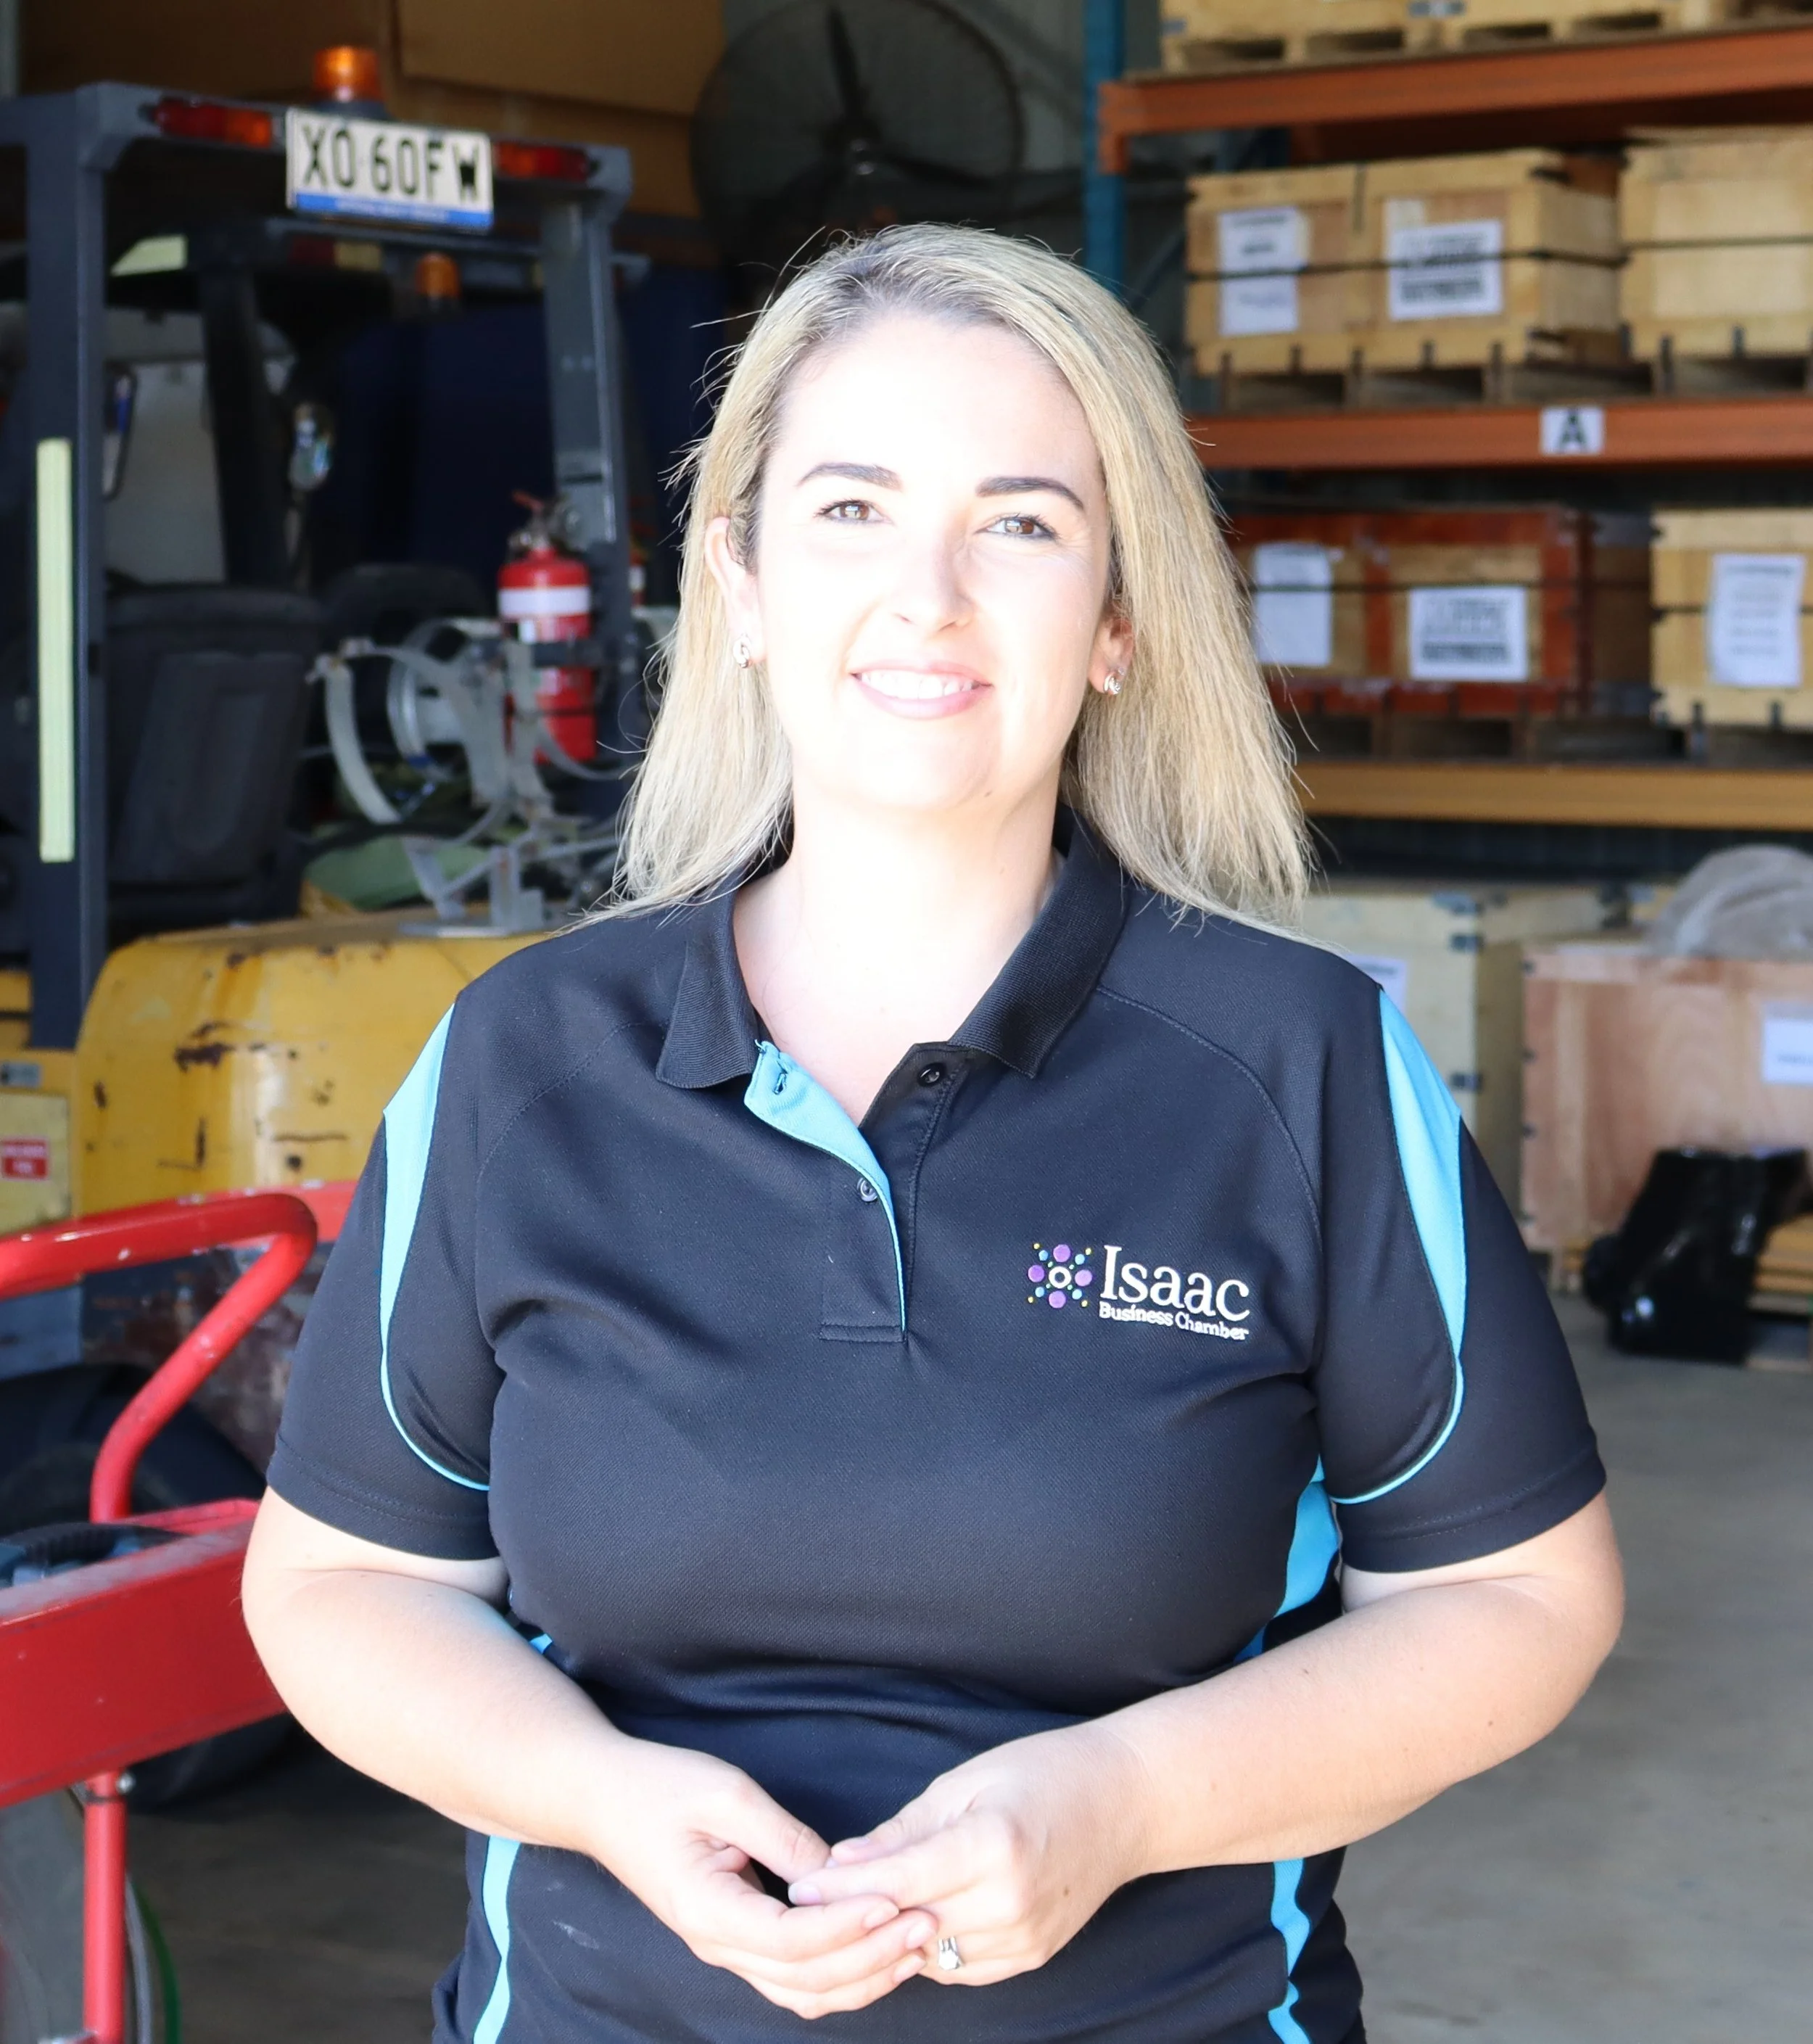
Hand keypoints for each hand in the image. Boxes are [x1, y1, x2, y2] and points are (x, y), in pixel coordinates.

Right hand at [588, 1736, 936, 2018]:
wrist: (601, 1799)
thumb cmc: (658, 1787)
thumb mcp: (725, 1795)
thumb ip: (783, 1837)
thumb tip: (838, 1872)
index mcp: (708, 1910)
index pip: (791, 1941)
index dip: (848, 1927)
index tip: (895, 1901)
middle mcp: (716, 1943)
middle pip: (804, 1979)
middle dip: (872, 1957)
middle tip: (928, 1922)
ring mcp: (724, 1947)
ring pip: (802, 1991)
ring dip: (862, 1975)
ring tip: (916, 1942)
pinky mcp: (734, 1937)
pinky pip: (791, 1978)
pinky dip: (838, 1974)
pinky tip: (876, 1949)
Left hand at [785, 1723, 1151, 1986]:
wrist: (1124, 1803)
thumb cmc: (1043, 1773)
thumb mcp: (966, 1782)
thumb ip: (902, 1832)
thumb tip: (840, 1862)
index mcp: (992, 1846)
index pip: (897, 1882)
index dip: (839, 1888)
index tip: (799, 1887)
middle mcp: (1010, 1902)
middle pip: (907, 1925)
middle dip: (853, 1917)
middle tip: (809, 1905)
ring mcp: (1024, 1937)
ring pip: (929, 1955)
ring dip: (889, 1938)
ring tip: (853, 1913)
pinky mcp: (1032, 1956)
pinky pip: (960, 1968)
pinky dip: (929, 1948)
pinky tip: (911, 1922)